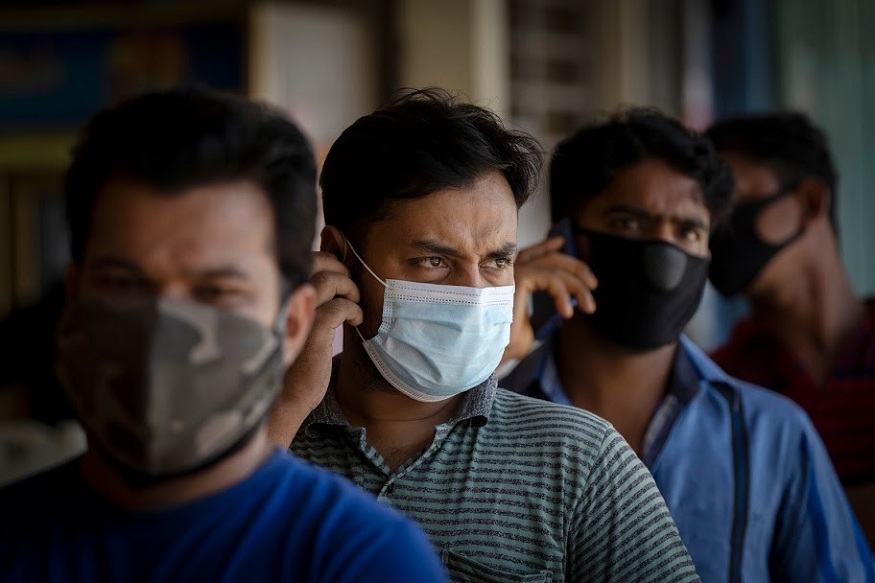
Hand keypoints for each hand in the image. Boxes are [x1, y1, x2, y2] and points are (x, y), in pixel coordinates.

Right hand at [267, 251, 362, 447]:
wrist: (283, 395)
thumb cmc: (290, 359)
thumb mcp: (294, 322)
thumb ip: (305, 300)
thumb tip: (331, 278)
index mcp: (279, 293)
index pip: (304, 259)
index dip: (326, 260)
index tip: (340, 272)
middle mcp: (285, 297)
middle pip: (316, 262)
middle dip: (339, 267)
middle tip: (349, 284)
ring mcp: (298, 312)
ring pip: (329, 280)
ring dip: (349, 286)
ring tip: (354, 300)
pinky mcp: (313, 331)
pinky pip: (340, 307)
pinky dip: (353, 309)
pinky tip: (355, 320)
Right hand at [501, 236, 596, 363]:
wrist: (489, 355)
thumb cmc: (504, 345)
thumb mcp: (531, 328)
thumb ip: (543, 313)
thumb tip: (564, 305)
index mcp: (509, 280)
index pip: (530, 255)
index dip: (548, 248)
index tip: (564, 245)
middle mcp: (508, 272)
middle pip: (546, 257)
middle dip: (575, 267)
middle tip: (593, 285)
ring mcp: (512, 273)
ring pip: (553, 267)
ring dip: (577, 285)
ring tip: (589, 307)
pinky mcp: (517, 278)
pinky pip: (550, 277)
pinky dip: (563, 293)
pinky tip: (567, 312)